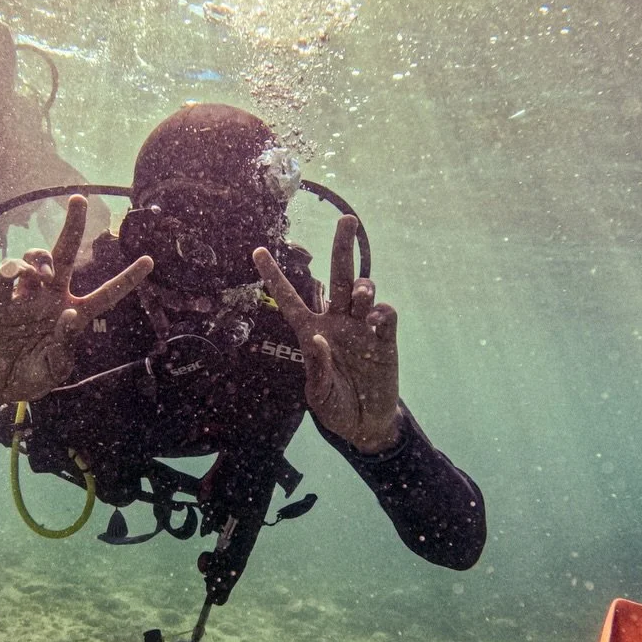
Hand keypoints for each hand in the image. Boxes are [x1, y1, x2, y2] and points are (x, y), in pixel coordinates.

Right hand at [0, 194, 151, 407]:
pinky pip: (4, 279)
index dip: (127, 279)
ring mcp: (25, 297)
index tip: (149, 261)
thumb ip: (65, 346)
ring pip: (36, 259)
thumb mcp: (54, 370)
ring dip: (40, 258)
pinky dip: (9, 271)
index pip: (106, 294)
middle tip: (79, 199)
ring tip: (42, 273)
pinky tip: (13, 274)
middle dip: (73, 226)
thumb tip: (69, 314)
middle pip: (66, 255)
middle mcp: (52, 298)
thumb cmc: (32, 375)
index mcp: (74, 315)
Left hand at [254, 216, 401, 452]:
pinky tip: (377, 321)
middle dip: (342, 248)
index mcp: (311, 331)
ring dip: (365, 285)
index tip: (256, 251)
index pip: (289, 298)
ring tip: (364, 293)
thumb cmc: (335, 406)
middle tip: (348, 219)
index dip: (273, 276)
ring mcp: (361, 327)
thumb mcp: (318, 393)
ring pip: (363, 291)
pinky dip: (382, 312)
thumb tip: (317, 338)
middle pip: (338, 277)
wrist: (366, 422)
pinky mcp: (384, 339)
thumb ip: (315, 368)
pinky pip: (385, 315)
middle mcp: (336, 321)